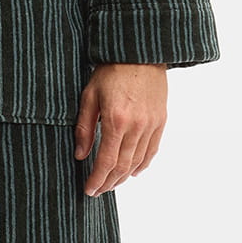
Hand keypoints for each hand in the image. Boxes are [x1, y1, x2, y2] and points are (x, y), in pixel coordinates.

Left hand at [74, 63, 167, 195]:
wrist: (140, 52)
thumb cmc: (111, 70)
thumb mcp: (89, 95)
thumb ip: (85, 128)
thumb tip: (81, 154)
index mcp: (116, 120)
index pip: (106, 161)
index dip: (97, 179)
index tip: (89, 190)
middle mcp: (137, 126)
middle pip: (123, 166)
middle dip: (109, 182)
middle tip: (98, 190)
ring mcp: (151, 124)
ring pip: (138, 161)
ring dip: (124, 177)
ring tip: (111, 183)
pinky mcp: (160, 120)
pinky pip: (152, 150)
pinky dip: (142, 164)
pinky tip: (133, 172)